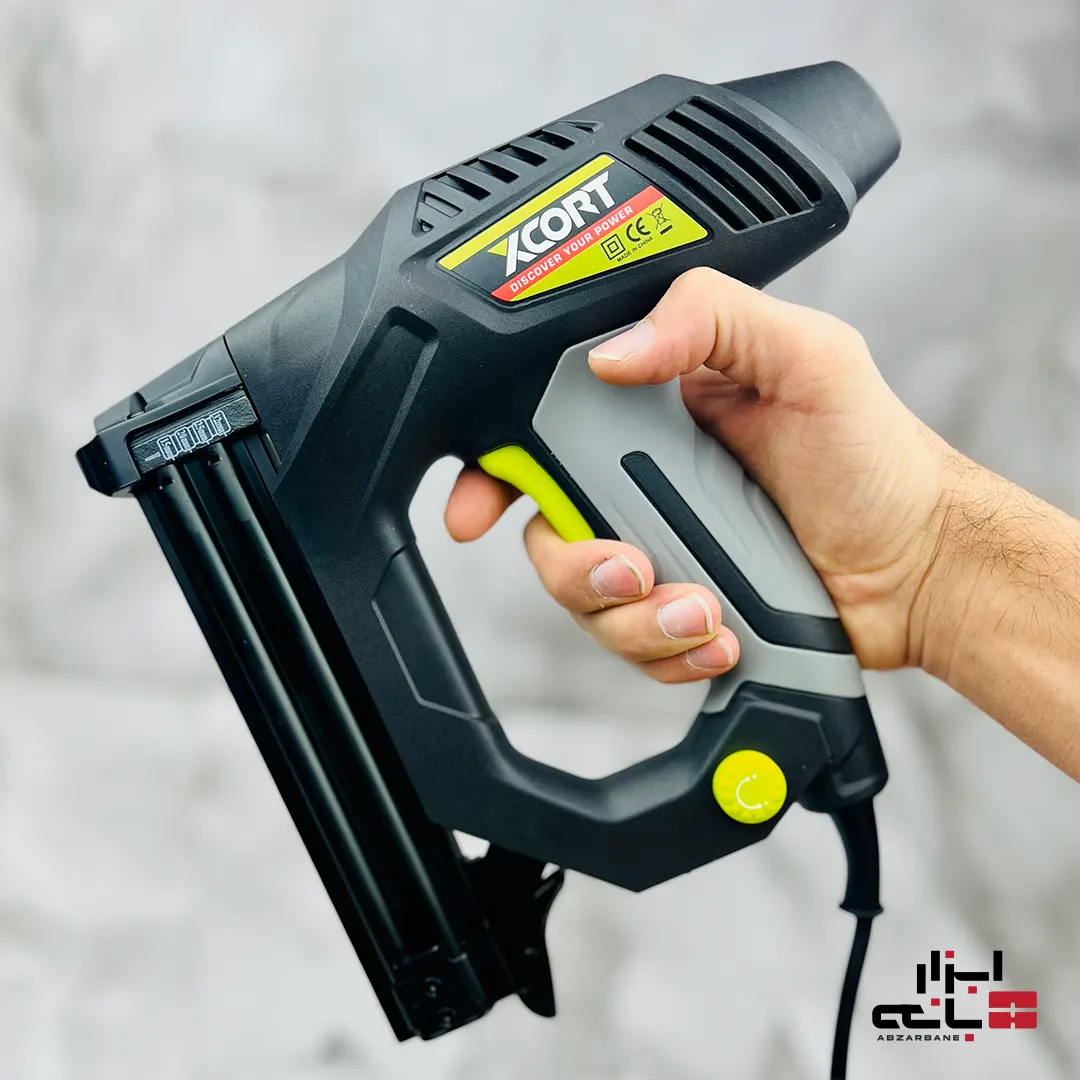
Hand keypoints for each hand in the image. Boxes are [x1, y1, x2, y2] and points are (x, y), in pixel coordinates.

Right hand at [445, 268, 950, 680]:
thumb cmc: (874, 457)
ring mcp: (661, 551)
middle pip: (547, 531)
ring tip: (704, 609)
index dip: (496, 468)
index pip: (545, 428)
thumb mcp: (809, 357)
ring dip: (633, 619)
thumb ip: (712, 321)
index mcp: (655, 412)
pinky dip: (668, 652)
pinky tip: (720, 636)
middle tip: (635, 567)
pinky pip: (631, 647)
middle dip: (578, 566)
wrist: (917, 566)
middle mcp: (644, 483)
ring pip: (584, 601)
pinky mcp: (678, 612)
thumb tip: (611, 353)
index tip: (476, 506)